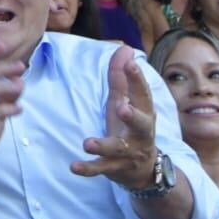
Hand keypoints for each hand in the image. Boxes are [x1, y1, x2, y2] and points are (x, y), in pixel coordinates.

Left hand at [72, 45, 156, 188]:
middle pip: (141, 123)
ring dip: (103, 146)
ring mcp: (128, 152)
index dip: (137, 79)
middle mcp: (140, 133)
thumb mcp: (127, 102)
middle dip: (133, 116)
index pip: (142, 94)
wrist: (144, 171)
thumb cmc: (132, 127)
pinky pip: (101, 169)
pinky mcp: (115, 167)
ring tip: (87, 143)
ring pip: (118, 149)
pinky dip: (88, 168)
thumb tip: (124, 48)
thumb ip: (122, 78)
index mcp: (143, 113)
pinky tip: (74, 167)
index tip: (131, 64)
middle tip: (122, 107)